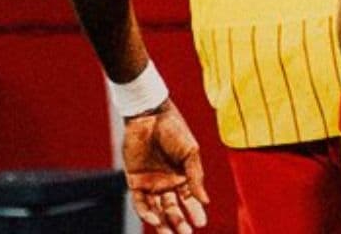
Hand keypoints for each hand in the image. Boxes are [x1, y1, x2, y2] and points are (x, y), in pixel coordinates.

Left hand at [122, 100, 208, 232]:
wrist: (150, 116)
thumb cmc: (174, 130)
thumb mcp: (191, 153)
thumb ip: (196, 177)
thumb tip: (205, 201)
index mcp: (184, 176)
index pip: (190, 200)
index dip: (195, 212)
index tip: (201, 223)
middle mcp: (167, 183)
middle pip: (173, 209)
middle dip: (180, 223)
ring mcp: (151, 184)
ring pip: (157, 210)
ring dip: (164, 223)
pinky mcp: (135, 182)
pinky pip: (140, 202)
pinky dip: (146, 213)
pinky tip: (154, 220)